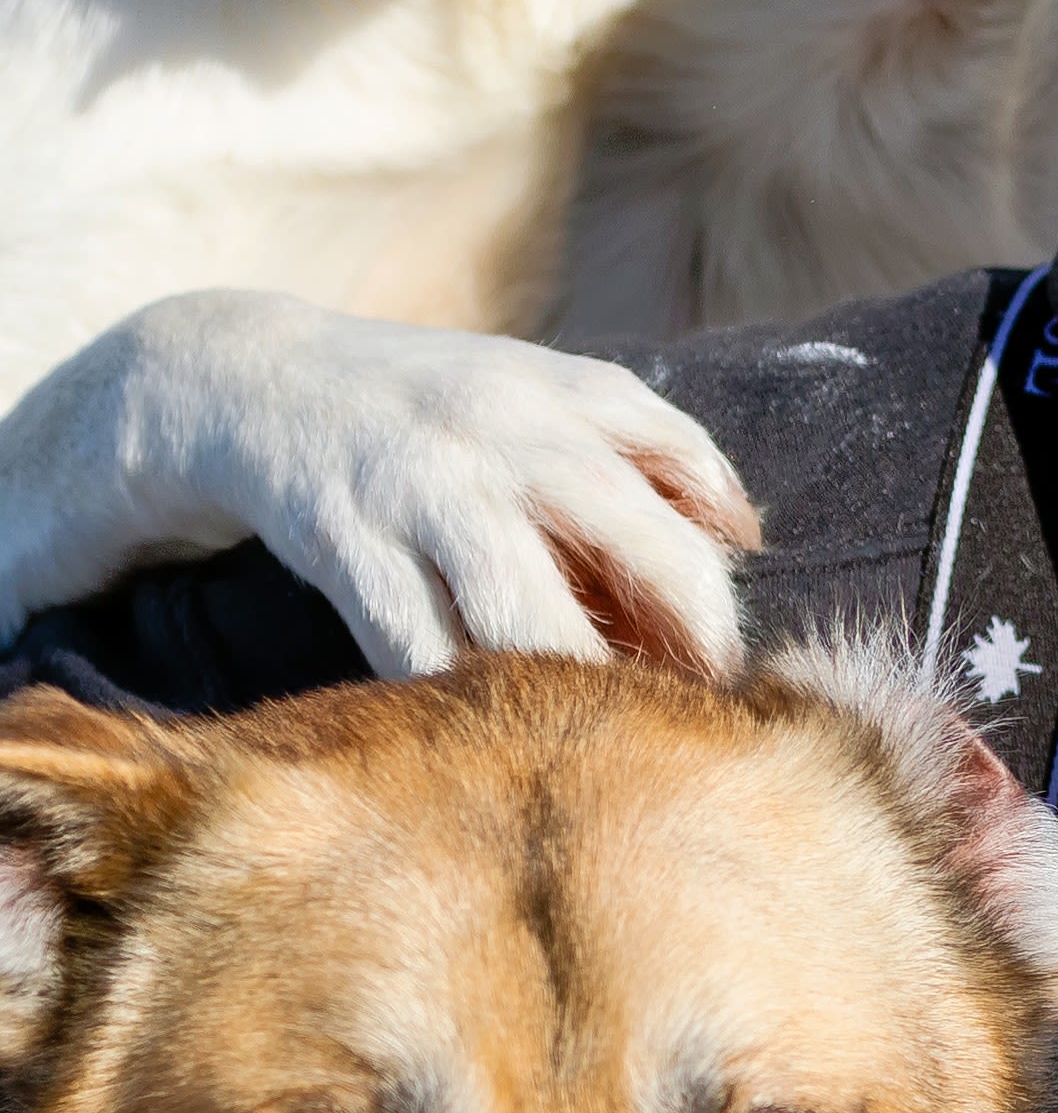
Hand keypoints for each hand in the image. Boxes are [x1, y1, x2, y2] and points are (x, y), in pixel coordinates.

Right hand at [0, 294, 758, 679]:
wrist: (255, 379)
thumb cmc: (441, 404)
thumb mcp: (548, 393)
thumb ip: (654, 449)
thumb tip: (748, 533)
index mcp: (567, 393)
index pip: (677, 459)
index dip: (715, 564)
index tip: (735, 651)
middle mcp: (504, 435)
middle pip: (624, 529)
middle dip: (679, 623)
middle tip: (702, 702)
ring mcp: (423, 491)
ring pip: (519, 607)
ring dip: (575, 677)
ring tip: (610, 731)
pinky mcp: (345, 543)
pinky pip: (412, 642)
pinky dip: (459, 693)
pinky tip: (493, 732)